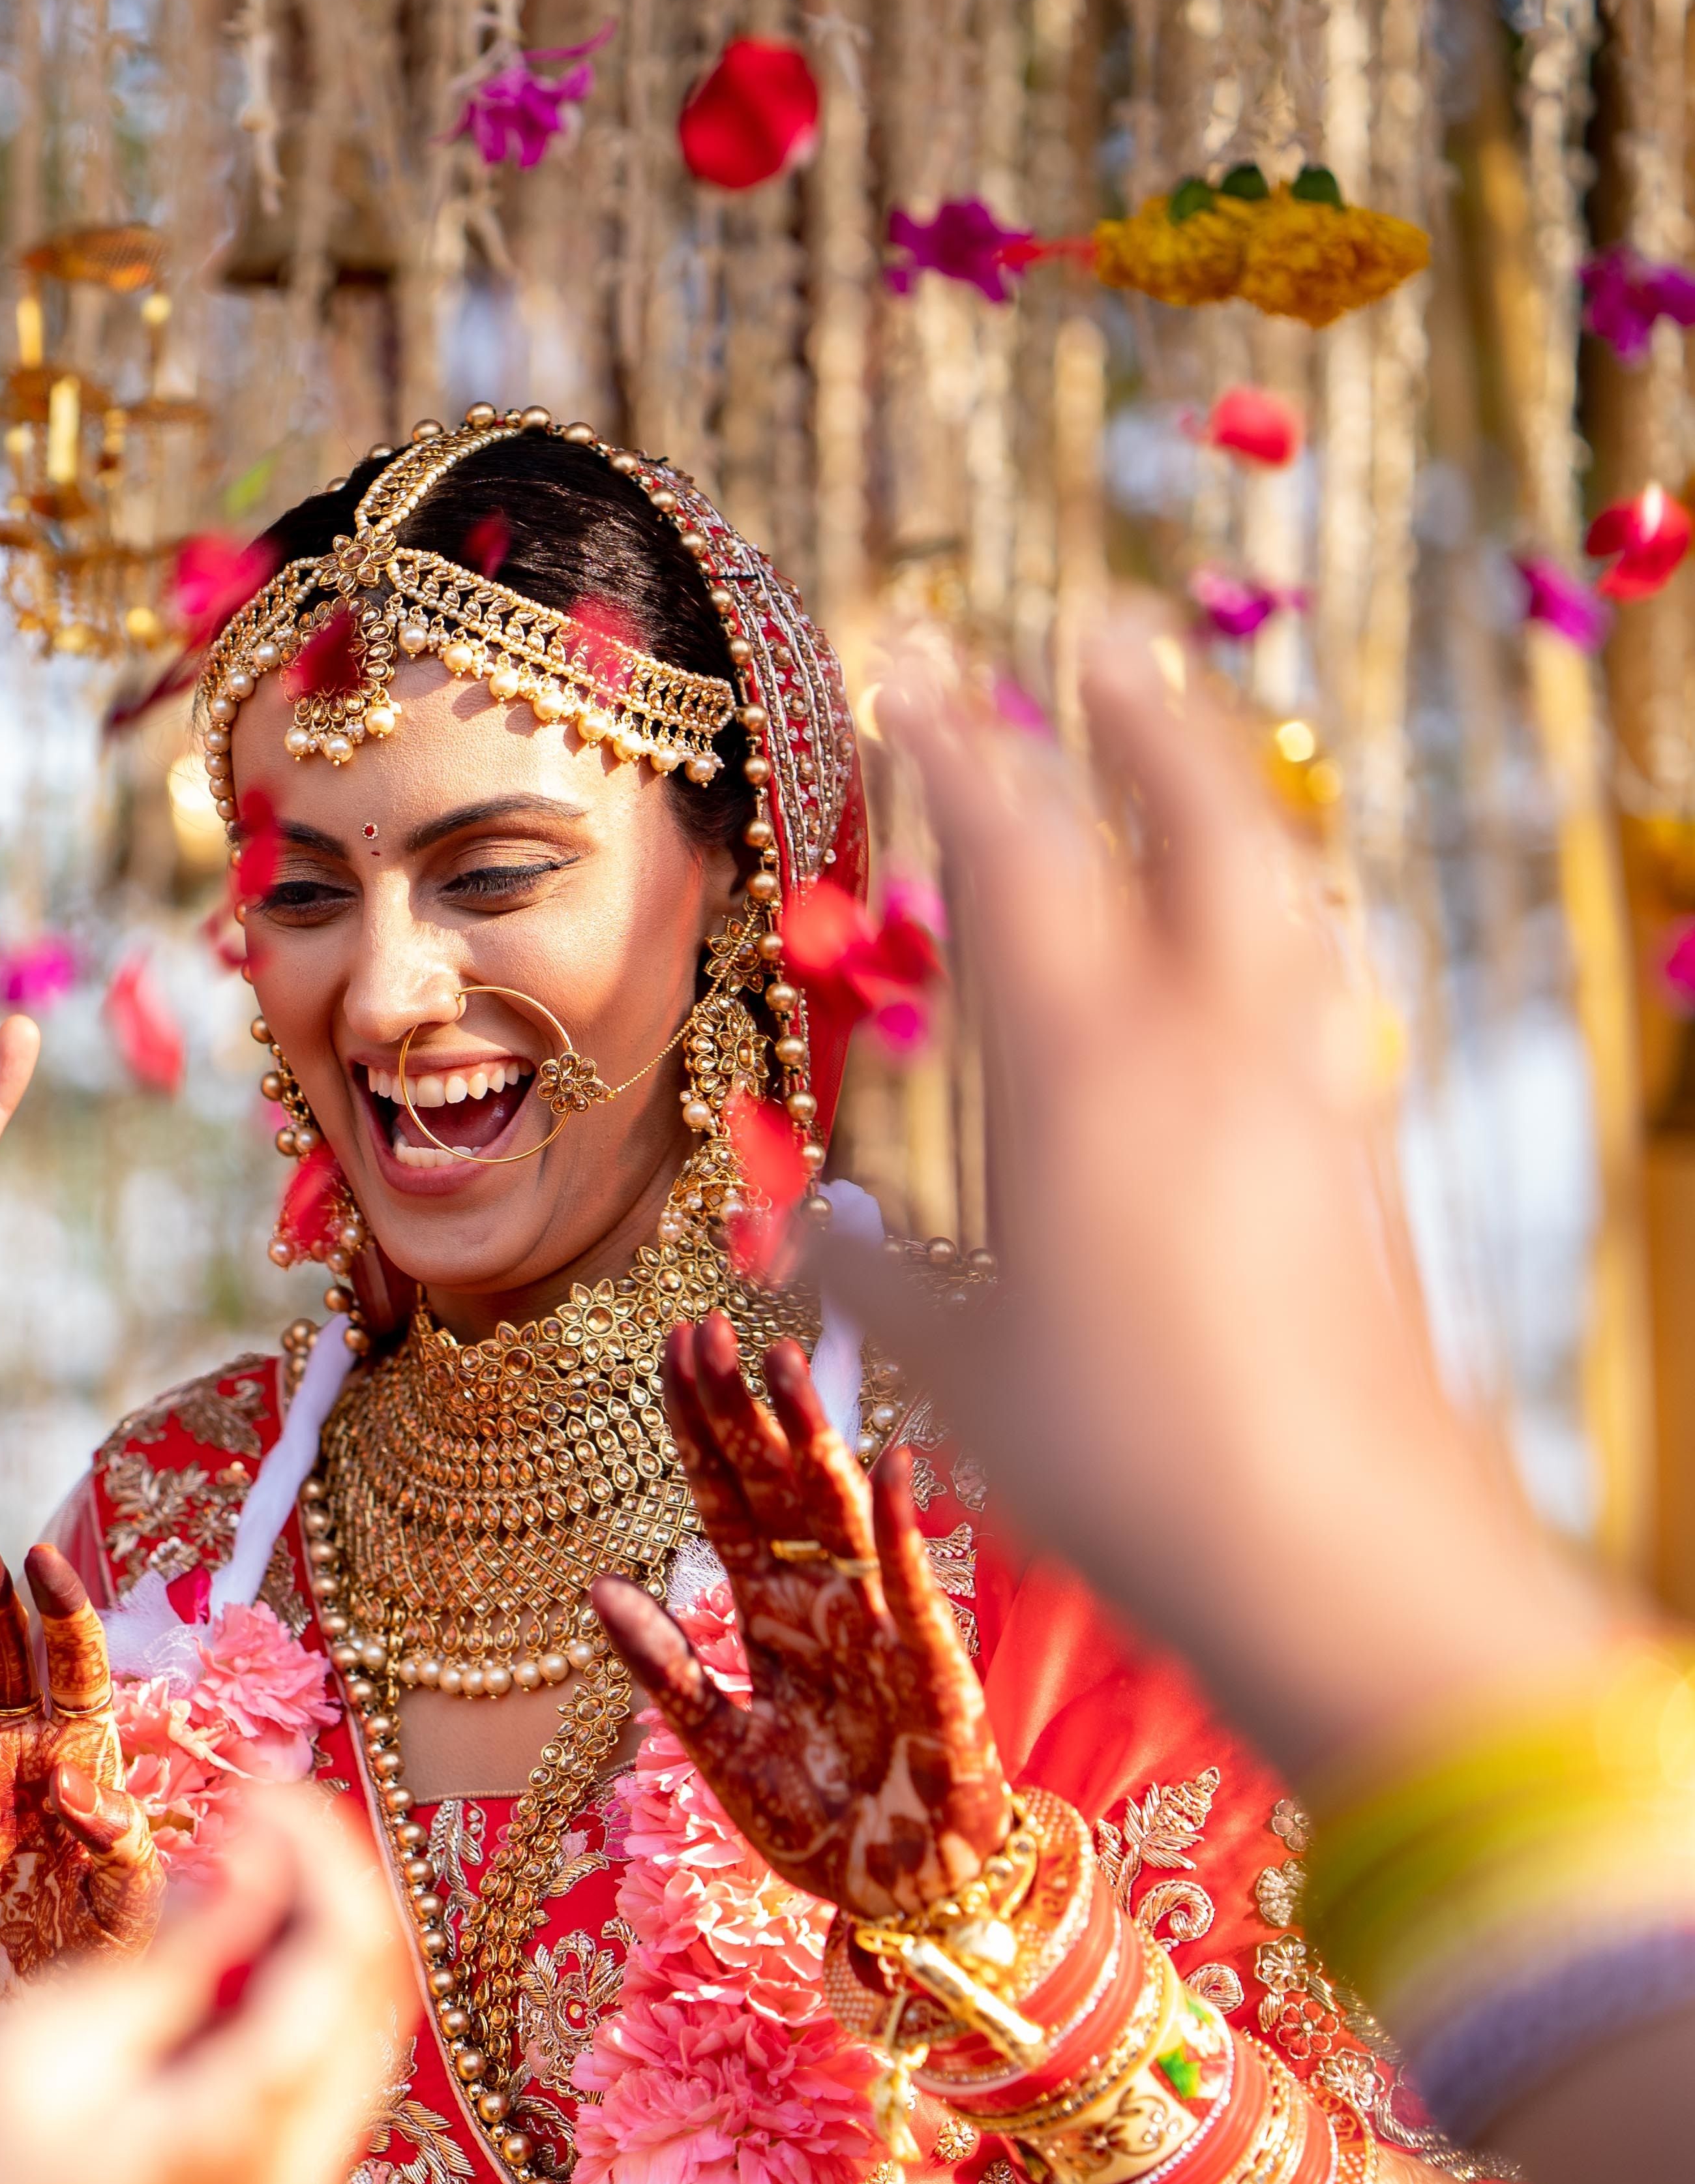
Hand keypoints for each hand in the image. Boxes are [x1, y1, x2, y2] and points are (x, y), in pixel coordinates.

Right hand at [0, 1541, 162, 2047]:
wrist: (10, 2017)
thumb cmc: (86, 1959)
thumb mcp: (129, 1909)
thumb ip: (120, 1845)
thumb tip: (78, 1786)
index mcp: (84, 1760)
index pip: (76, 1665)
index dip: (62, 1610)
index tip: (44, 1559)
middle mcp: (21, 1752)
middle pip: (7, 1655)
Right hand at [0, 1790, 405, 2183]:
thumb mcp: (48, 2046)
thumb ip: (174, 1956)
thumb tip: (254, 1860)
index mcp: (244, 2133)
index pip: (345, 1956)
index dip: (319, 1851)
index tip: (254, 1786)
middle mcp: (299, 2178)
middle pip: (376, 1993)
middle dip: (333, 1882)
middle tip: (251, 1807)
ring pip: (359, 2031)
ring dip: (315, 1934)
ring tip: (233, 1860)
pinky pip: (317, 2075)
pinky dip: (290, 1995)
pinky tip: (222, 1949)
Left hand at [591, 1317, 1009, 1920]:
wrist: (899, 1897)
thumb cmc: (819, 1822)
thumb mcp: (720, 1749)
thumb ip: (667, 1670)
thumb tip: (596, 1586)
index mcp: (770, 1618)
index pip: (725, 1503)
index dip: (701, 1431)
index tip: (676, 1350)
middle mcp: (824, 1606)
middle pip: (776, 1488)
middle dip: (742, 1411)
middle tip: (707, 1326)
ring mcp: (880, 1632)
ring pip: (840, 1518)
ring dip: (813, 1441)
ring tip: (783, 1361)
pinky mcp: (934, 1675)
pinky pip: (915, 1593)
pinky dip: (905, 1531)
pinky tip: (892, 1464)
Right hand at [839, 620, 1628, 1783]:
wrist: (1337, 1549)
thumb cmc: (1114, 1456)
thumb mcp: (952, 1363)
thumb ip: (876, 1275)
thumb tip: (817, 1229)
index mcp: (1090, 1063)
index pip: (1019, 848)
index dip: (960, 746)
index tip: (917, 666)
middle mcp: (1216, 1044)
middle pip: (1195, 819)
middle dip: (1142, 716)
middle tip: (1103, 634)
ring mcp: (1310, 1094)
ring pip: (1279, 899)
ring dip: (1227, 812)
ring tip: (1191, 775)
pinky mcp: (1366, 1161)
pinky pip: (1321, 994)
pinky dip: (1279, 935)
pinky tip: (1271, 960)